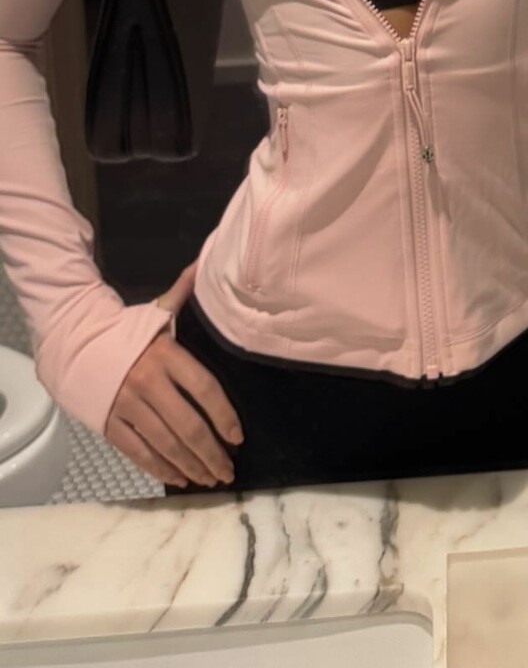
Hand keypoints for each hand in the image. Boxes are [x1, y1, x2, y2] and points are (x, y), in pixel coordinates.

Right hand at [103, 261, 243, 489]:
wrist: (74, 341)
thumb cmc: (125, 330)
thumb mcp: (156, 311)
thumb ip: (183, 293)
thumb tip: (205, 264)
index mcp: (165, 354)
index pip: (204, 388)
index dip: (223, 415)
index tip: (238, 436)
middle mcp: (148, 382)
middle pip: (187, 425)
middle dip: (211, 452)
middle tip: (228, 471)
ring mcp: (127, 405)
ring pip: (165, 444)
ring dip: (191, 465)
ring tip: (211, 479)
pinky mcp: (110, 424)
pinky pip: (139, 453)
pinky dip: (161, 469)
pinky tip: (180, 478)